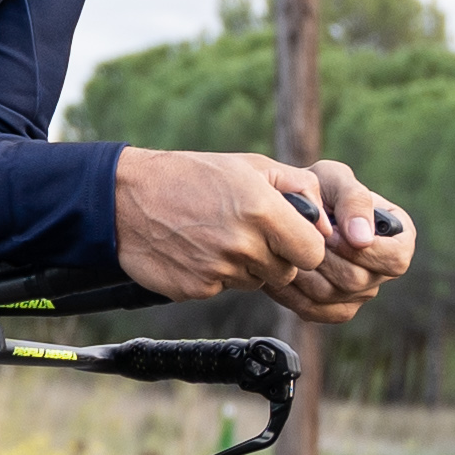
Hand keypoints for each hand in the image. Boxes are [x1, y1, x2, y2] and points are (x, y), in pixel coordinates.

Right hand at [115, 149, 412, 318]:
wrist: (125, 200)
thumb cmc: (191, 176)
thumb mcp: (250, 165)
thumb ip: (299, 189)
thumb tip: (329, 222)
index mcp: (262, 210)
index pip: (314, 252)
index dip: (306, 246)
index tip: (291, 235)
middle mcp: (243, 243)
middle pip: (287, 271)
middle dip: (275, 255)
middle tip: (247, 230)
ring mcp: (219, 270)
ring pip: (256, 281)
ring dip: (246, 265)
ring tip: (218, 235)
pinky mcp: (198, 289)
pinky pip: (225, 288)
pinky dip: (217, 274)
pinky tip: (198, 249)